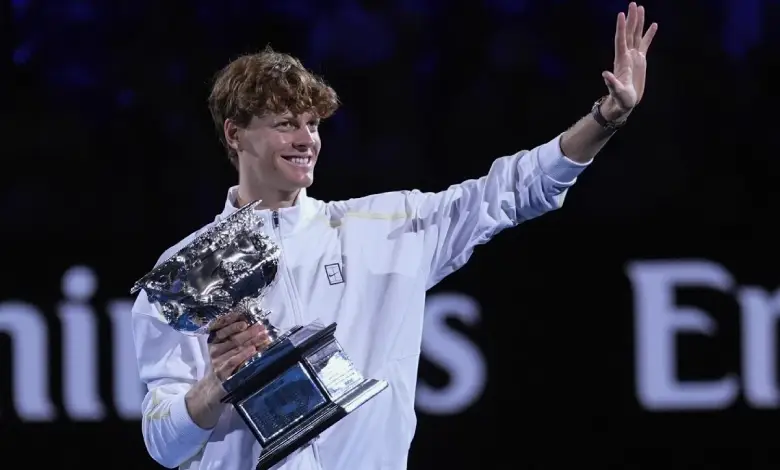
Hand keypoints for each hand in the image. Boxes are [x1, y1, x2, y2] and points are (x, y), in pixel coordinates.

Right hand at [207, 311, 271, 386]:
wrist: (214, 386)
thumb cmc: (223, 363)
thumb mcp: (224, 349)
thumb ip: (234, 337)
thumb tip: (254, 326)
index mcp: (214, 341)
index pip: (222, 328)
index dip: (233, 322)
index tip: (245, 318)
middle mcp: (214, 349)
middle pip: (233, 338)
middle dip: (249, 332)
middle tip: (261, 327)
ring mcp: (217, 361)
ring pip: (236, 348)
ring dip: (251, 342)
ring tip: (263, 337)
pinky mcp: (222, 372)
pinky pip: (233, 361)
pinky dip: (243, 355)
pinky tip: (253, 350)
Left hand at [601, 2, 657, 119]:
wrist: (624, 103)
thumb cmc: (620, 99)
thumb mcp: (616, 92)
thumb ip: (611, 83)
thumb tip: (605, 74)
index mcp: (621, 60)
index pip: (621, 40)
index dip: (621, 28)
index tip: (621, 14)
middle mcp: (626, 55)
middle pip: (629, 33)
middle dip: (631, 19)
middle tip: (633, 4)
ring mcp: (633, 57)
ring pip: (636, 35)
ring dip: (638, 22)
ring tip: (640, 8)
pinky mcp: (640, 60)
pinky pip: (645, 44)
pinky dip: (649, 34)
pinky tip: (654, 25)